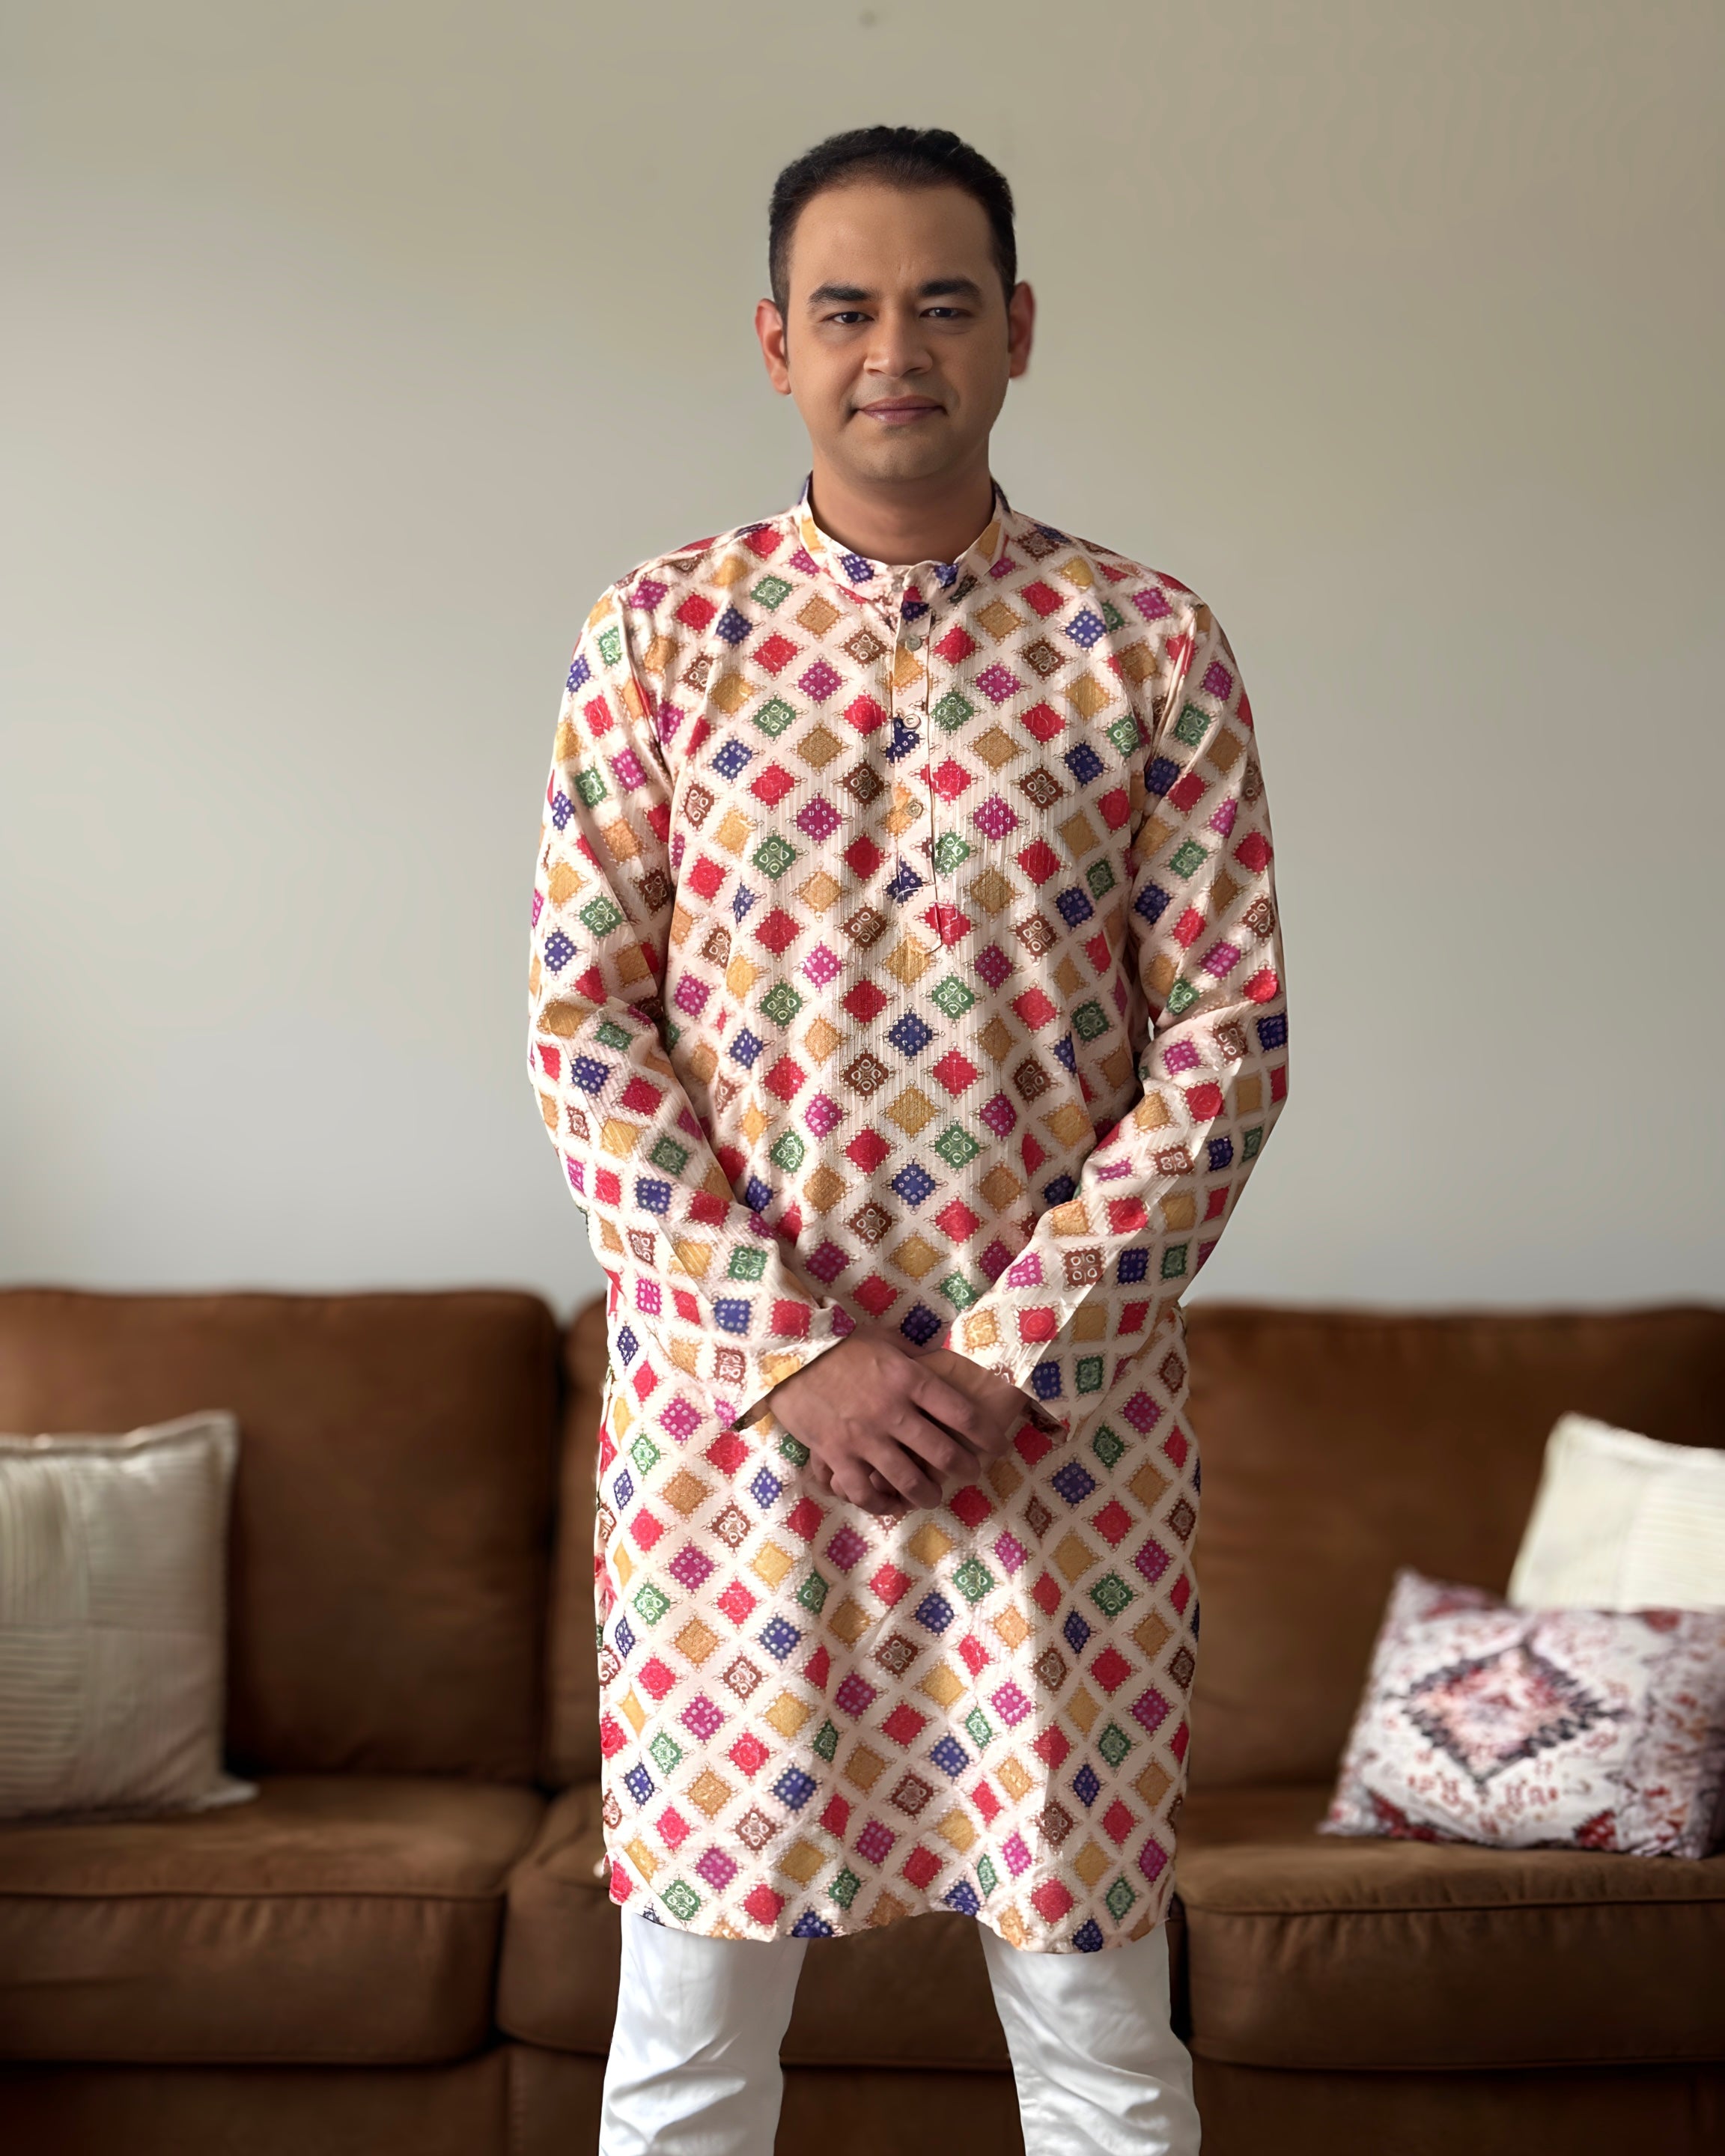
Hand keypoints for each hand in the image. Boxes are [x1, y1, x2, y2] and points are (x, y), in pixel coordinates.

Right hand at [766, 1333, 1015, 1514]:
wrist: (787, 1355)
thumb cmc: (837, 1343)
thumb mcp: (882, 1337)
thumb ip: (912, 1354)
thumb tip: (937, 1362)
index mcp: (908, 1379)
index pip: (961, 1412)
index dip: (987, 1434)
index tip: (999, 1445)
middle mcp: (892, 1412)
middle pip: (942, 1452)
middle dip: (965, 1468)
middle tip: (971, 1471)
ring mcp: (864, 1437)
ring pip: (907, 1480)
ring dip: (928, 1493)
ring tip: (934, 1495)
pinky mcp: (837, 1455)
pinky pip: (864, 1491)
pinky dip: (880, 1503)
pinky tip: (890, 1504)